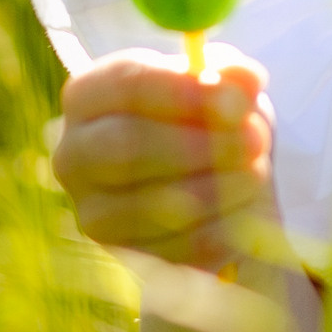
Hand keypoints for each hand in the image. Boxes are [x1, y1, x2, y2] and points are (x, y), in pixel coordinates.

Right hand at [51, 50, 279, 272]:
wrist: (222, 187)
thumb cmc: (214, 122)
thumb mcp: (227, 90)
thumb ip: (233, 78)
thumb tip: (245, 79)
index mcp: (91, 94)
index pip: (126, 84)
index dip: (183, 92)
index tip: (237, 103)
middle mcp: (74, 151)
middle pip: (126, 145)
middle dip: (200, 144)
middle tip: (254, 140)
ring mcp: (90, 207)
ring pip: (147, 203)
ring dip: (215, 187)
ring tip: (256, 172)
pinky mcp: (118, 253)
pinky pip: (169, 246)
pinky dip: (216, 227)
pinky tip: (241, 209)